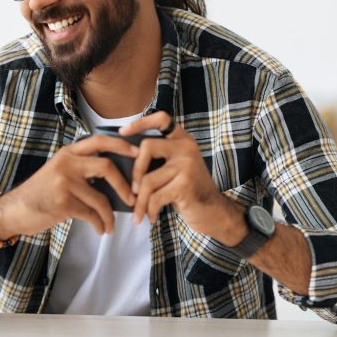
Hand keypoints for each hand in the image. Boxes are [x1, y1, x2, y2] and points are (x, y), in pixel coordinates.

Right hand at [0, 134, 138, 237]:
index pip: (100, 141)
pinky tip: (101, 229)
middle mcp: (67, 163)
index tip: (138, 153)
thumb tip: (116, 179)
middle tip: (134, 197)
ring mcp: (64, 182)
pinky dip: (100, 224)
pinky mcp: (63, 202)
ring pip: (101, 198)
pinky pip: (91, 214)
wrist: (14, 210)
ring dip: (111, 215)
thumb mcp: (59, 172)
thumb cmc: (40, 194)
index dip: (122, 145)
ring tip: (112, 225)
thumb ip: (81, 169)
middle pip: (107, 166)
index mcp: (68, 153)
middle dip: (124, 184)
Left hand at [119, 112, 242, 244]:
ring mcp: (187, 165)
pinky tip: (151, 217)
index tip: (122, 132)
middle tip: (133, 191)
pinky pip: (155, 197)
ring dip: (140, 201)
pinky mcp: (185, 185)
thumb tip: (125, 158)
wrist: (214, 212)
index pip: (162, 119)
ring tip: (138, 213)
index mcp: (183, 140)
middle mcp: (186, 148)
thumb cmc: (188, 191)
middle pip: (147, 147)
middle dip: (135, 172)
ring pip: (148, 179)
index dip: (140, 122)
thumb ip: (159, 159)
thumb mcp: (176, 169)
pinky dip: (149, 210)